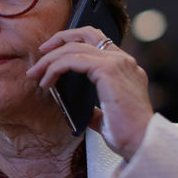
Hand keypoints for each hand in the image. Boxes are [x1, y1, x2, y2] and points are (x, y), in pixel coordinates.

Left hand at [26, 26, 153, 160]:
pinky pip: (73, 60)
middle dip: (59, 40)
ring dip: (50, 60)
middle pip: (86, 34)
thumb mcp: (108, 117)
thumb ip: (96, 110)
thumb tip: (82, 113)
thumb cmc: (128, 135)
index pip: (98, 39)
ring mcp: (117, 62)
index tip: (52, 52)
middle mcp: (123, 60)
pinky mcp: (108, 70)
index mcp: (125, 68)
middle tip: (41, 54)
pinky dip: (55, 68)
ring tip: (36, 74)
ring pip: (74, 47)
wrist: (142, 143)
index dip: (72, 40)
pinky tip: (47, 82)